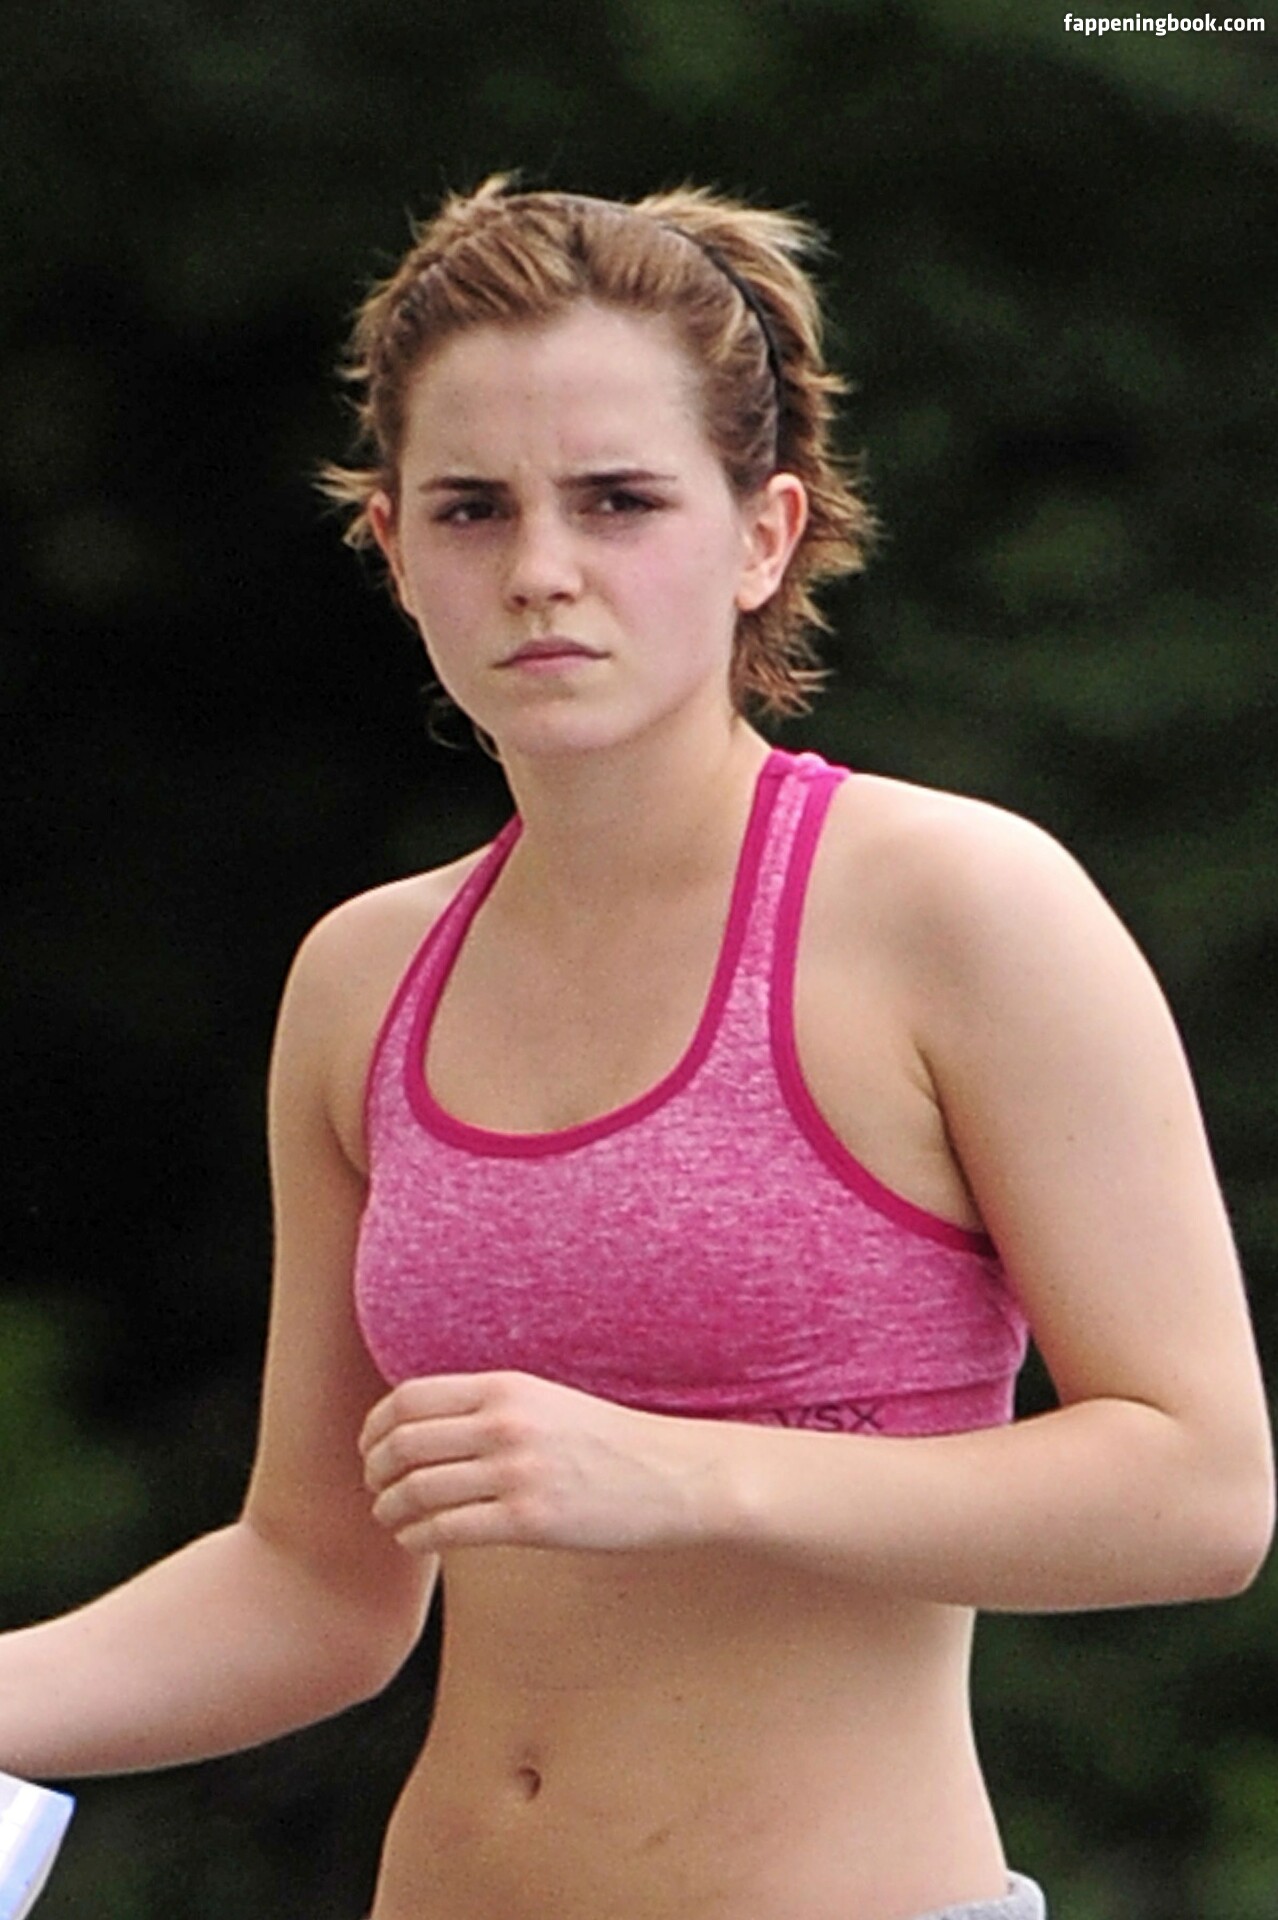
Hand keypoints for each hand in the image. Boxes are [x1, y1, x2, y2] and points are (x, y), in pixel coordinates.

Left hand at [359, 1371, 717, 1555]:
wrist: (674, 1476)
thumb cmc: (607, 1442)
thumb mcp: (545, 1401)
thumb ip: (489, 1406)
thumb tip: (425, 1425)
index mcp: (506, 1386)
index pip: (410, 1399)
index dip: (375, 1427)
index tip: (369, 1448)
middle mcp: (505, 1423)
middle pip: (404, 1443)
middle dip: (375, 1469)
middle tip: (375, 1487)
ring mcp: (517, 1472)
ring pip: (418, 1489)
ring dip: (390, 1508)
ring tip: (391, 1518)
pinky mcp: (530, 1519)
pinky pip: (447, 1529)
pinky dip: (418, 1536)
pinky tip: (419, 1539)